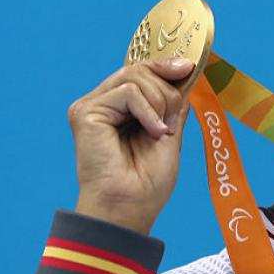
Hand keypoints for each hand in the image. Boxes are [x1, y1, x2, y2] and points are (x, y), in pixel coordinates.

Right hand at [68, 58, 195, 234]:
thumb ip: (173, 104)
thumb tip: (184, 73)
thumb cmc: (147, 183)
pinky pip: (128, 92)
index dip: (164, 66)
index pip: (140, 72)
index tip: (188, 68)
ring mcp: (92, 107)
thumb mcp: (170, 134)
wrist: (131, 207)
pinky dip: (149, 111)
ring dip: (160, 102)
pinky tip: (153, 132)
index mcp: (121, 110)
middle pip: (138, 69)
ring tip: (162, 132)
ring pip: (135, 76)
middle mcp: (103, 104)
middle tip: (172, 123)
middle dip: (167, 91)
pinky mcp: (85, 112)